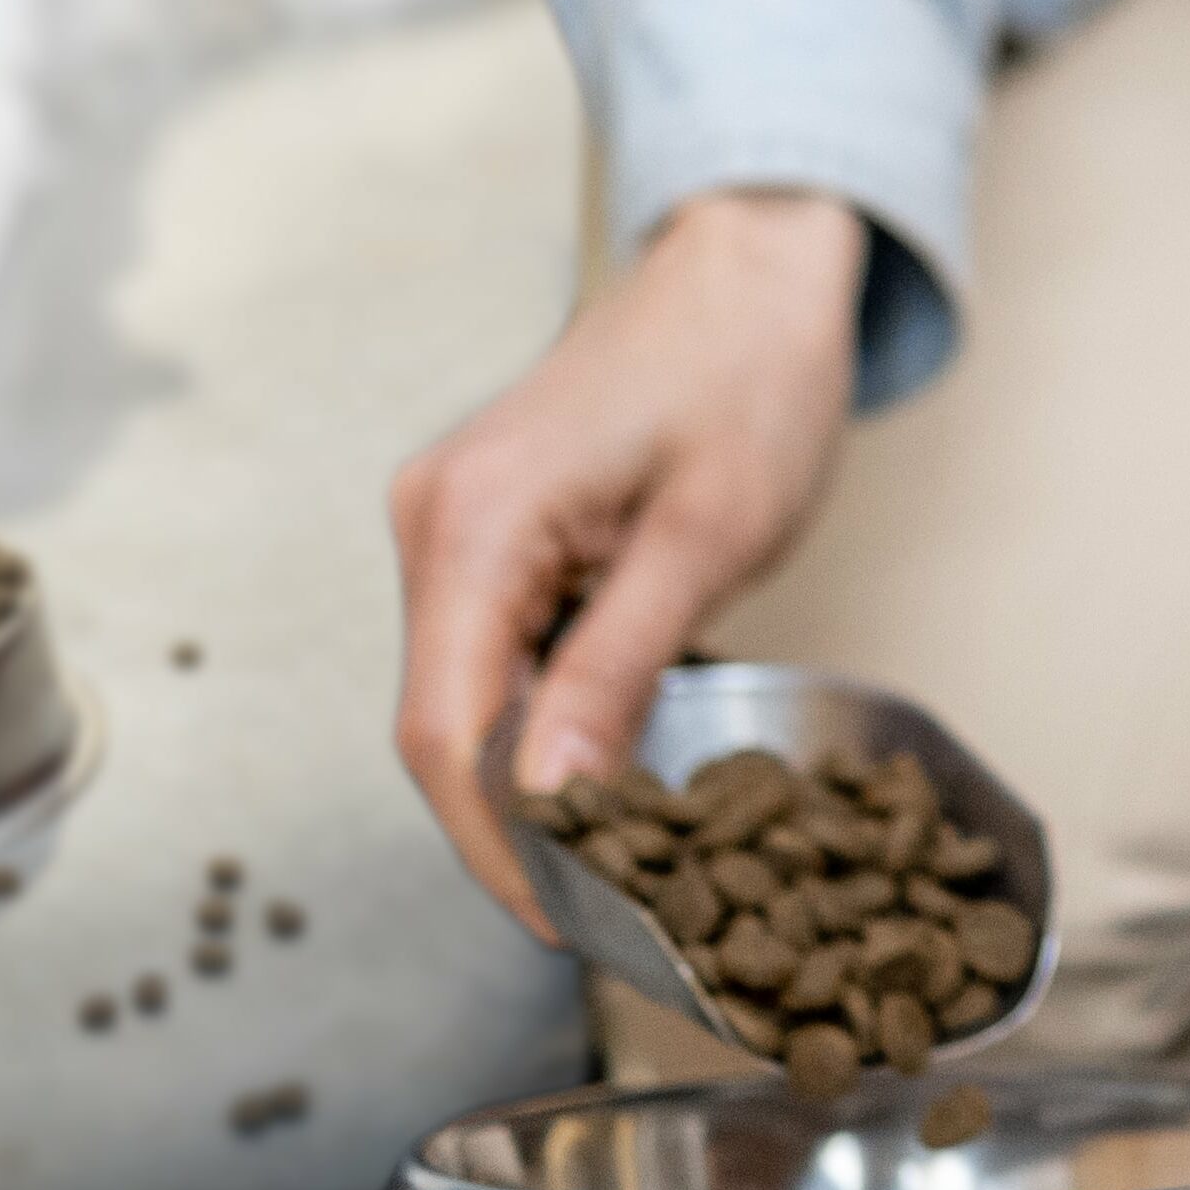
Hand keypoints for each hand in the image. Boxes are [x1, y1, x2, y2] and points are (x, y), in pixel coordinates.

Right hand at [387, 184, 869, 923]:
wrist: (754, 262)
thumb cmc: (749, 370)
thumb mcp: (706, 538)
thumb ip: (615, 673)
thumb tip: (548, 803)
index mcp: (474, 520)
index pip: (445, 734)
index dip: (497, 849)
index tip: (568, 927)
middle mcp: (436, 520)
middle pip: (445, 726)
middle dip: (517, 829)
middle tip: (616, 912)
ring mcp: (452, 521)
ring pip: (467, 698)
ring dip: (535, 780)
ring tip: (626, 855)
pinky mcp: (486, 527)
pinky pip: (494, 653)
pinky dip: (546, 717)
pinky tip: (614, 760)